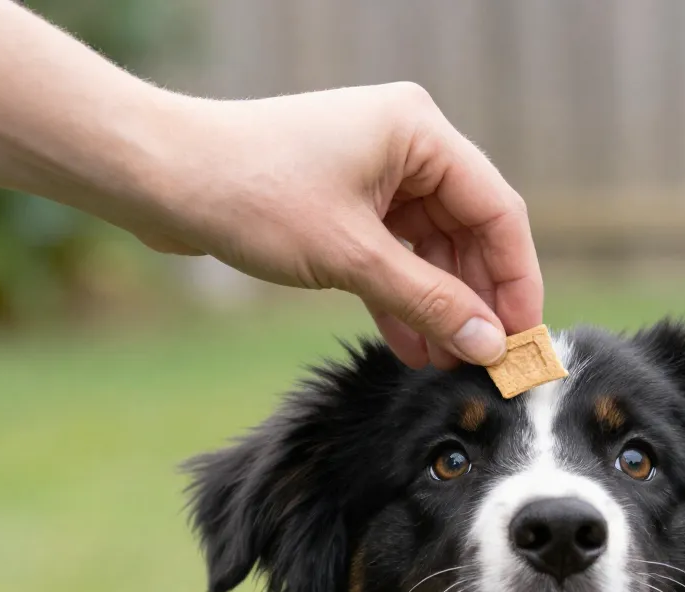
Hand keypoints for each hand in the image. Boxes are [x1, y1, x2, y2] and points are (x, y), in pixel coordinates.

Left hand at [132, 84, 540, 368]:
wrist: (162, 176)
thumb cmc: (252, 194)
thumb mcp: (352, 258)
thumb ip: (428, 302)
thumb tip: (490, 344)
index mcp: (419, 132)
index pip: (497, 211)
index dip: (516, 280)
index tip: (522, 340)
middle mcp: (406, 145)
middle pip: (469, 232)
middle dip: (478, 300)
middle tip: (490, 364)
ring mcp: (375, 173)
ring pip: (432, 250)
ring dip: (440, 307)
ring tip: (449, 366)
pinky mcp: (346, 203)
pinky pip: (394, 256)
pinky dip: (403, 300)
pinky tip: (412, 349)